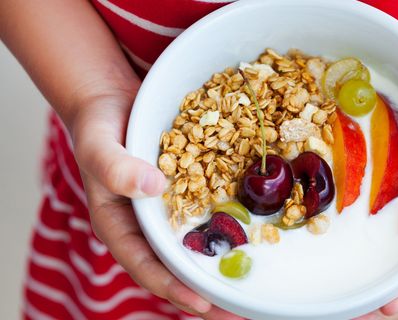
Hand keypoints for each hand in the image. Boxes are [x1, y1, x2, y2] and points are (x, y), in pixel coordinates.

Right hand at [69, 82, 242, 319]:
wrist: (113, 101)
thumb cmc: (98, 127)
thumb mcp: (99, 145)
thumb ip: (116, 167)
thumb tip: (154, 188)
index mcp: (120, 226)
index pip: (146, 266)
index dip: (175, 287)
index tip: (203, 304)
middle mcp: (147, 226)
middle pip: (177, 266)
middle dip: (207, 291)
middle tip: (240, 310)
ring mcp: (168, 212)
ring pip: (195, 245)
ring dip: (222, 265)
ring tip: (254, 285)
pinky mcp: (186, 193)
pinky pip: (207, 214)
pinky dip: (226, 227)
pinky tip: (253, 235)